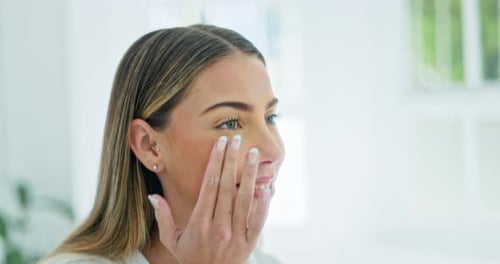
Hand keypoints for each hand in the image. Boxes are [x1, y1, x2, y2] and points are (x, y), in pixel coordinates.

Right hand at [148, 135, 271, 263]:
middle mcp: (218, 227)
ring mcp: (235, 235)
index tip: (220, 144)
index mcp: (199, 223)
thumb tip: (153, 196)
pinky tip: (268, 186)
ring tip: (254, 155)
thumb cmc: (190, 259)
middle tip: (237, 140)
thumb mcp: (172, 240)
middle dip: (232, 160)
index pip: (209, 185)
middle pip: (227, 187)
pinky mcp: (249, 243)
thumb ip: (163, 217)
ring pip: (244, 199)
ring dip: (250, 175)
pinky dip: (264, 203)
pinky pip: (259, 220)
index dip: (215, 162)